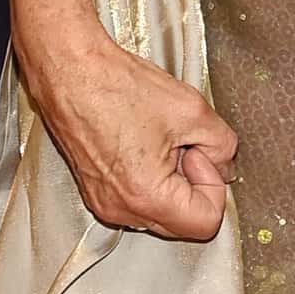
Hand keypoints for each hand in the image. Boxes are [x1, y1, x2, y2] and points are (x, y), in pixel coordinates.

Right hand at [22, 22, 237, 242]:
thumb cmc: (115, 86)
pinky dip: (148, 177)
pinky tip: (140, 143)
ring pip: (160, 210)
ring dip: (170, 180)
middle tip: (183, 144)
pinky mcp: (95, 192)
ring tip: (157, 140)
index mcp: (147, 197)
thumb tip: (224, 164)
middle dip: (192, 184)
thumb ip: (223, 146)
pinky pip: (137, 199)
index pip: (206, 222)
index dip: (213, 184)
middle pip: (182, 221)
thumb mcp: (192, 110)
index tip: (200, 154)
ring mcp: (104, 203)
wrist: (71, 71)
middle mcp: (121, 210)